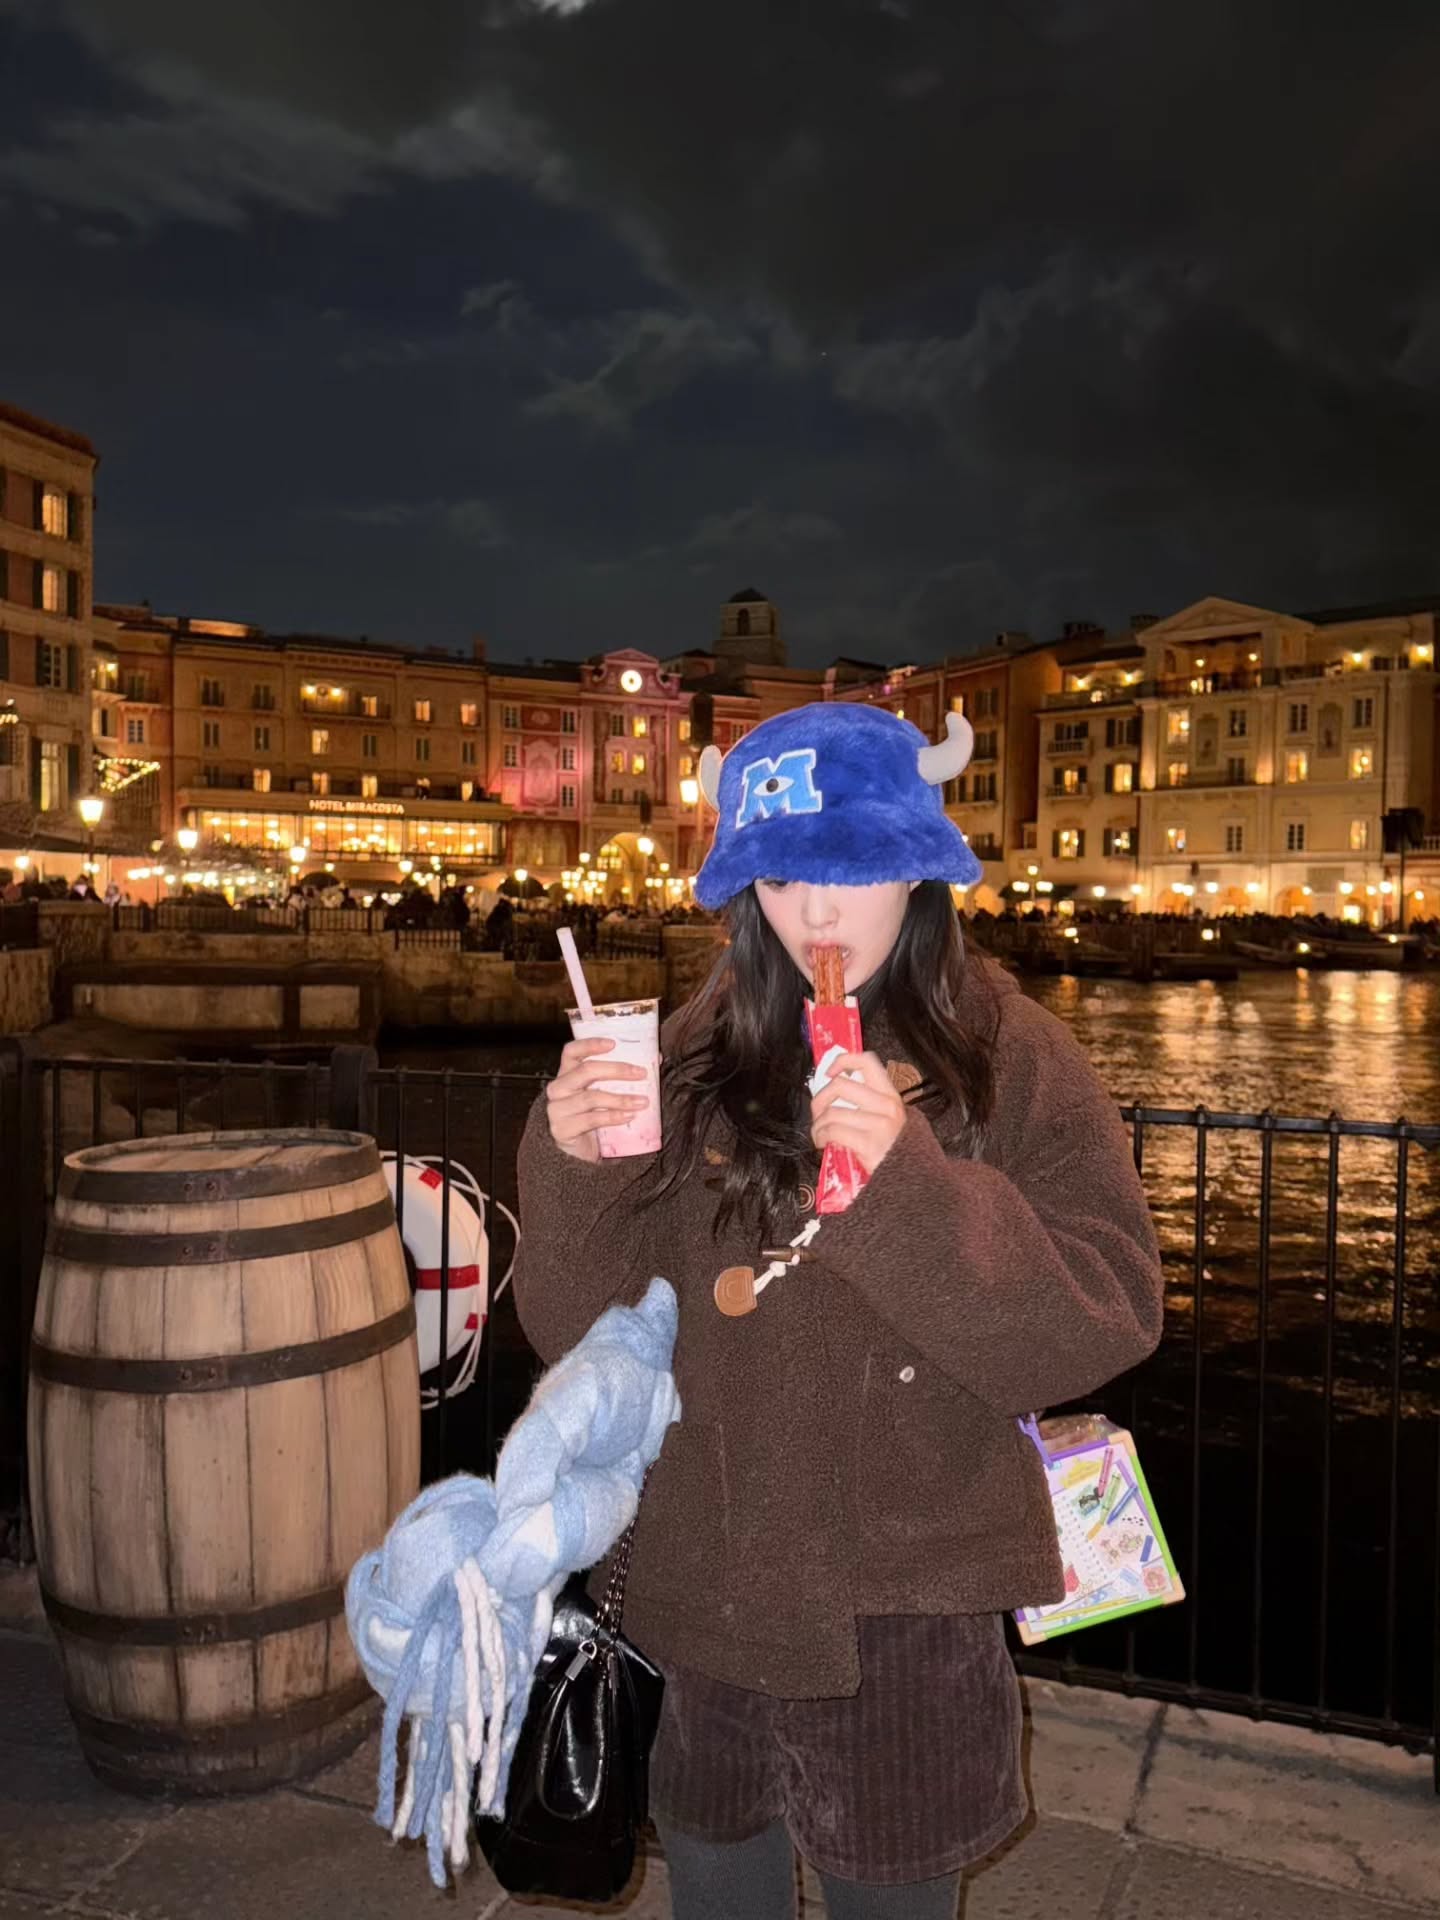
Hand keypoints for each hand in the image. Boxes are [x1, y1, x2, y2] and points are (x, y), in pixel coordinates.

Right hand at [545, 1038, 649, 1162]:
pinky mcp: (561, 1130)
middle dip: (616, 1070)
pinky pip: (591, 1119)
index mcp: (566, 1074)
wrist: (576, 1156)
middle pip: (585, 1071)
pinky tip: (629, 1117)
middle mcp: (558, 1088)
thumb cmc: (593, 1119)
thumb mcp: (606, 1094)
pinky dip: (613, 1117)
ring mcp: (557, 1109)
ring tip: (642, 1101)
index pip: (571, 1051)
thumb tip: (656, 1058)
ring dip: (620, 1099)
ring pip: (591, 1097)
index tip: (614, 1043)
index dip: (590, 1044)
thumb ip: (623, 1077)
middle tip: (641, 1073)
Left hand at [809, 1051, 907, 1177]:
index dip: (843, 1060)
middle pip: (840, 1085)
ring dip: (817, 1124)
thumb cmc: (896, 1152)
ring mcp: (879, 1124)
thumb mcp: (889, 1121)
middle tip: (818, 1112)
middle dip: (820, 1098)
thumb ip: (868, 1105)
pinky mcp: (869, 1144)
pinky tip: (823, 1143)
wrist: (912, 1181)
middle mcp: (887, 1106)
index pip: (867, 1062)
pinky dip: (820, 1136)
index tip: (828, 1072)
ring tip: (819, 1134)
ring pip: (832, 1112)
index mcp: (891, 1096)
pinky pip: (833, 1131)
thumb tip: (834, 1094)